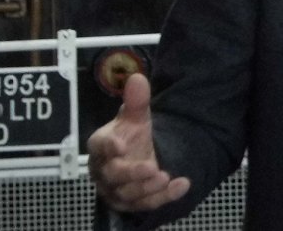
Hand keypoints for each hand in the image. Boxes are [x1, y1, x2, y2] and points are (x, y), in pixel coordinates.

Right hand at [87, 73, 190, 211]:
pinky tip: (183, 184)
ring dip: (146, 189)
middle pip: (113, 175)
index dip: (108, 146)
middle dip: (131, 173)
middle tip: (152, 167)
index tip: (120, 145)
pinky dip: (164, 197)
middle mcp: (105, 170)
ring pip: (127, 194)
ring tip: (166, 177)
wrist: (141, 155)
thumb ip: (137, 101)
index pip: (99, 146)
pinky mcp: (132, 202)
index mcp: (102, 146)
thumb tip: (137, 78)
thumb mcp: (138, 117)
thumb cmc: (132, 135)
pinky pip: (146, 204)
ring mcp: (117, 189)